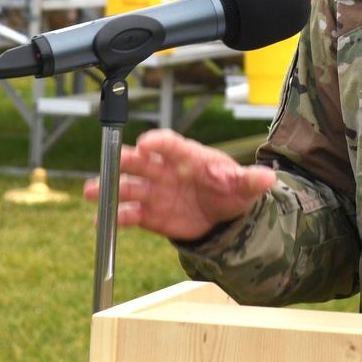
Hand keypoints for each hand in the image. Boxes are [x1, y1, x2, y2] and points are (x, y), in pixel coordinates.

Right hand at [83, 128, 275, 240]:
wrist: (224, 219)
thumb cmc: (231, 191)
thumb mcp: (244, 186)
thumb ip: (251, 180)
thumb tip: (268, 177)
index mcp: (190, 157)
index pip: (172, 145)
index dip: (158, 142)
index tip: (146, 142)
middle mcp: (167, 171)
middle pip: (143, 161)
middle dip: (126, 160)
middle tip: (112, 160)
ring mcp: (156, 192)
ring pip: (130, 186)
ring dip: (111, 187)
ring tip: (93, 190)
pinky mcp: (149, 214)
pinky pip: (129, 214)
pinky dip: (116, 216)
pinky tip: (103, 220)